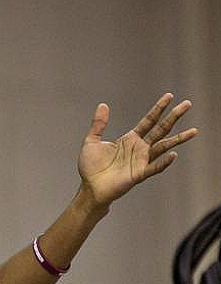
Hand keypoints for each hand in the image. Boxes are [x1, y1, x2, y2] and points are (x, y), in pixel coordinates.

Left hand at [77, 93, 196, 207]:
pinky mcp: (138, 174)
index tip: (170, 96)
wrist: (89, 188)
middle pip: (160, 129)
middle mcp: (139, 148)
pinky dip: (163, 162)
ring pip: (163, 147)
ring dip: (178, 139)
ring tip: (194, 131)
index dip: (159, 108)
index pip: (149, 120)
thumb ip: (99, 124)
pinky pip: (154, 167)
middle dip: (174, 117)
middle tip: (187, 104)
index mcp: (130, 139)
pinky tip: (173, 155)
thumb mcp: (92, 141)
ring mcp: (141, 161)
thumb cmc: (91, 167)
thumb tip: (103, 105)